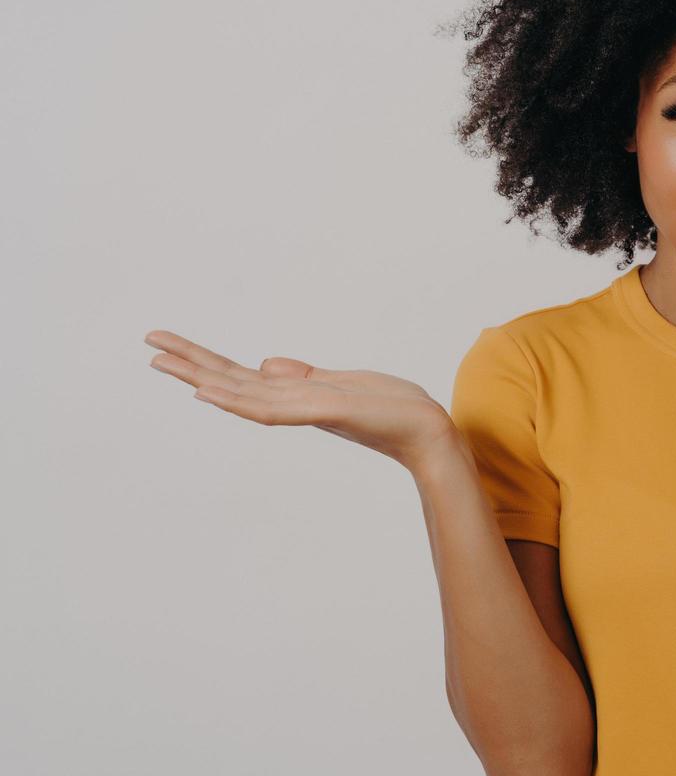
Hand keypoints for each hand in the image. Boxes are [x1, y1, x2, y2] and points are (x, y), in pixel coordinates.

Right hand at [144, 329, 462, 471]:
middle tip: (148, 343)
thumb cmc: (389, 409)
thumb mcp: (340, 383)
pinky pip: (274, 408)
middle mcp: (293, 404)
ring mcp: (305, 409)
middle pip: (230, 381)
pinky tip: (211, 392)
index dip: (204, 361)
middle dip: (190, 363)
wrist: (427, 431)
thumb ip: (301, 377)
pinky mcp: (326, 411)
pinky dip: (240, 400)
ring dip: (202, 377)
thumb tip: (264, 363)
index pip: (240, 376)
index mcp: (294, 395)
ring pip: (242, 394)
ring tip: (164, 362)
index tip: (168, 347)